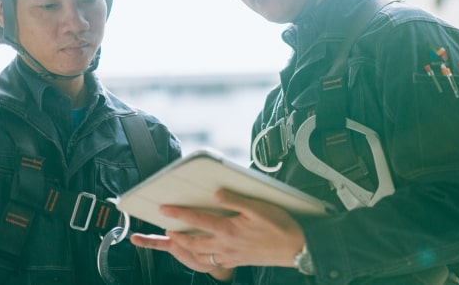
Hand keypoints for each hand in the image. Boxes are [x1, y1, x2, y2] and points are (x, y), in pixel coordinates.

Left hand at [130, 189, 305, 274]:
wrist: (296, 248)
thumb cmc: (280, 226)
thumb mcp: (259, 207)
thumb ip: (235, 200)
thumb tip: (217, 194)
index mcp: (229, 229)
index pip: (197, 221)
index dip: (178, 214)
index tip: (164, 209)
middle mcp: (225, 245)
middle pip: (191, 243)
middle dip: (173, 237)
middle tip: (162, 230)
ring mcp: (230, 256)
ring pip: (198, 256)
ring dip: (182, 250)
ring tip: (173, 243)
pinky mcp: (236, 261)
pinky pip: (212, 263)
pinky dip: (199, 259)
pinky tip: (199, 254)